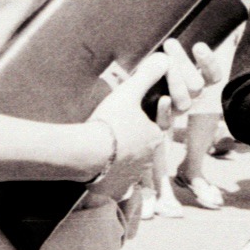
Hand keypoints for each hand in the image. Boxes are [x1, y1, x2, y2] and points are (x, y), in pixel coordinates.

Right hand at [83, 40, 207, 201]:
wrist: (85, 153)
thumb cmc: (109, 121)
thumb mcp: (129, 93)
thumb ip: (146, 76)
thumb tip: (164, 59)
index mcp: (154, 137)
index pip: (151, 128)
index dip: (137, 123)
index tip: (120, 121)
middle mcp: (147, 160)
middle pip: (140, 149)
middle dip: (129, 143)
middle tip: (111, 135)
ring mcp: (132, 177)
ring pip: (129, 168)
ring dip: (119, 161)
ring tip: (102, 152)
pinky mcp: (116, 190)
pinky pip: (117, 187)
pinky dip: (110, 181)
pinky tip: (99, 173)